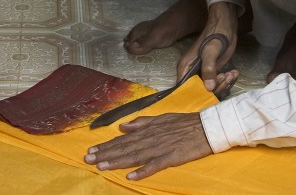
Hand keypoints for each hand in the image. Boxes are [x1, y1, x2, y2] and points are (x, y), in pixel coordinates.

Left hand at [84, 113, 211, 179]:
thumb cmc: (185, 123)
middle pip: (125, 147)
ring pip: (135, 155)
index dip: (107, 145)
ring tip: (102, 166)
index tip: (92, 151)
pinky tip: (131, 176)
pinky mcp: (172, 157)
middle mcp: (151, 138)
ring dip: (117, 161)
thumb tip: (123, 126)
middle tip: (88, 159)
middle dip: (106, 153)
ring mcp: (161, 147)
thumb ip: (142, 123)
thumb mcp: (161, 118)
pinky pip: (155, 165)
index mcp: (148, 129)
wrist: (208, 127)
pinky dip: (142, 171)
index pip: (123, 139)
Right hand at [178, 2, 238, 93]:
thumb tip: (208, 87)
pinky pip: (217, 82)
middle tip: (225, 77)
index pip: (184, 88)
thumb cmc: (215, 35)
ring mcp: (202, 72)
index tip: (209, 94)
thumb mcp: (211, 50)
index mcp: (185, 67)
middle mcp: (191, 72)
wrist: (225, 24)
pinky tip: (234, 72)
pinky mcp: (212, 71)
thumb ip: (208, 68)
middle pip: (199, 91)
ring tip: (231, 73)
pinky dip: (226, 80)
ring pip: (210, 88)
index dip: (195, 96)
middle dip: (215, 88)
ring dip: (223, 84)